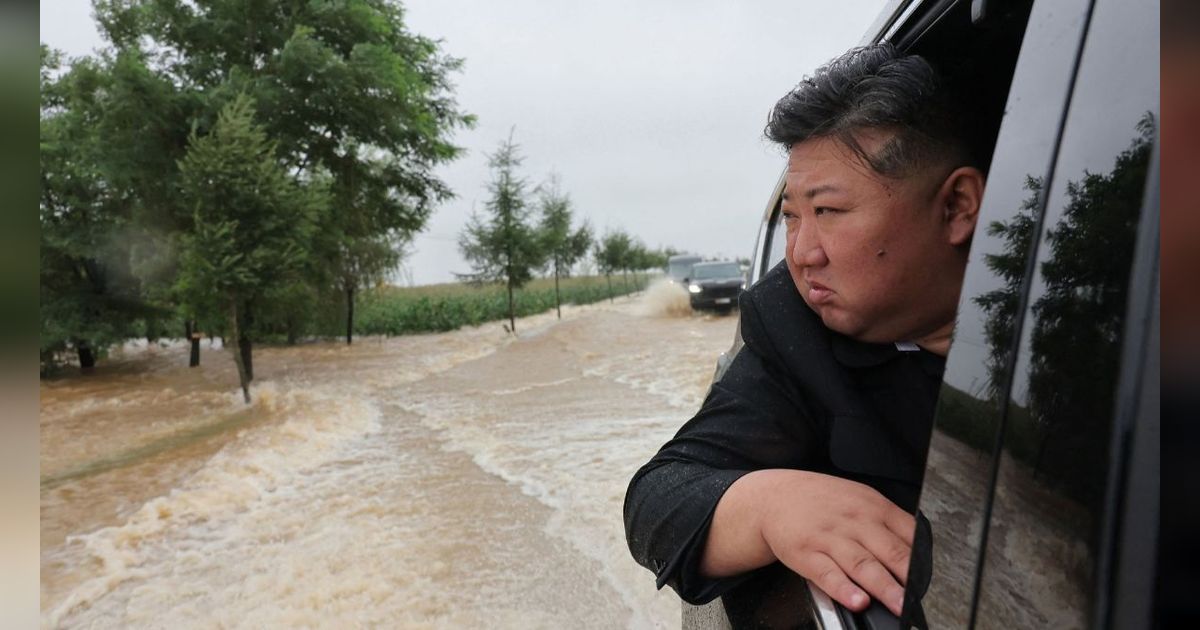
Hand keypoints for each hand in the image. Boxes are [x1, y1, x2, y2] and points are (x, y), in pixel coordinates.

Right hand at [759, 470, 914, 614]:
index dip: (922, 561)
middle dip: (907, 578)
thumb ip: (889, 523)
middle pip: (889, 551)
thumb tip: (919, 551)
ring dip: (882, 587)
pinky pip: (828, 574)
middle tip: (919, 598)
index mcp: (873, 507)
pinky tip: (856, 600)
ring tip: (897, 604)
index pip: (908, 534)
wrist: (775, 496)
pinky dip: (843, 589)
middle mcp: (854, 522)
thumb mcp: (860, 499)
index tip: (930, 581)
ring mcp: (830, 538)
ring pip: (862, 565)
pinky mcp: (807, 554)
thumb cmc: (822, 501)